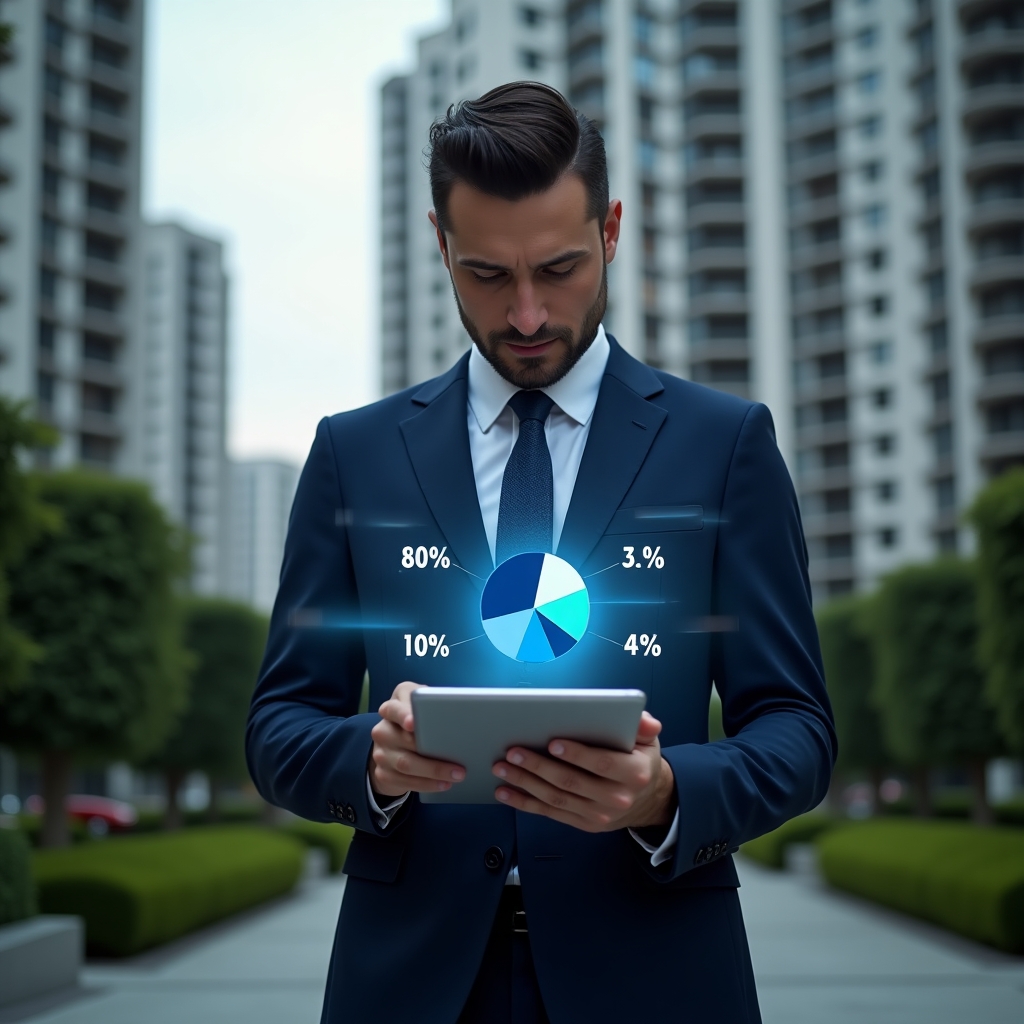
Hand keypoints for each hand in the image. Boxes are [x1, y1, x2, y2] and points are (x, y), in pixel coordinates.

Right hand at [369, 682, 465, 798]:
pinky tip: (443, 784)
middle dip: (432, 751)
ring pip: (405, 764)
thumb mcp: (420, 708)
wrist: (392, 746)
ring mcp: (380, 753)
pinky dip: (426, 784)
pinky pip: (404, 782)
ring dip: (434, 771)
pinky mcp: (383, 773)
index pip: (394, 709)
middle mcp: (382, 730)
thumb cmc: (416, 722)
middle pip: (405, 740)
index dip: (403, 715)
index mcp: (391, 708)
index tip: (413, 722)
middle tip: (458, 761)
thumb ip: (432, 706)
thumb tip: (459, 714)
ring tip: (456, 775)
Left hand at [490, 711, 675, 832]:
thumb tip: (644, 718)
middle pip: (571, 782)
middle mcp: (616, 798)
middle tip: (513, 751)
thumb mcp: (648, 740)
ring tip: (502, 768)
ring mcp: (598, 815)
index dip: (577, 754)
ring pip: (556, 798)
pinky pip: (550, 813)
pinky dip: (525, 803)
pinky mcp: (583, 824)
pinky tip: (506, 792)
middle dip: (538, 766)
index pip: (603, 763)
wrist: (647, 800)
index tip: (553, 742)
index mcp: (633, 774)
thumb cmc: (639, 761)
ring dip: (525, 783)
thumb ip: (643, 726)